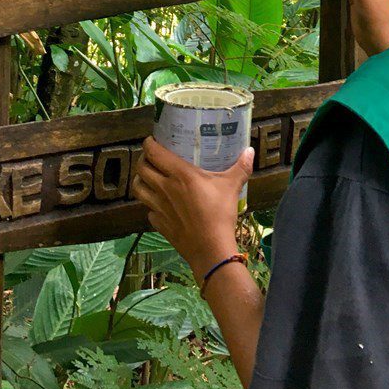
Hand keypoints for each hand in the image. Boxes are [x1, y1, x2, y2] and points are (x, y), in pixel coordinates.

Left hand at [132, 137, 253, 282]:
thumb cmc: (220, 213)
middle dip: (143, 159)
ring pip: (138, 189)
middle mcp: (164, 188)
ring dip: (140, 180)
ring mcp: (159, 207)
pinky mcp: (159, 224)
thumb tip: (250, 150)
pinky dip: (150, 204)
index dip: (149, 143)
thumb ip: (241, 167)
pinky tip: (159, 204)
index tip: (152, 139)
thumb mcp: (232, 186)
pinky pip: (148, 210)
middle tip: (151, 157)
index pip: (153, 153)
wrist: (210, 249)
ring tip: (148, 177)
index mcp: (179, 174)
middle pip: (141, 169)